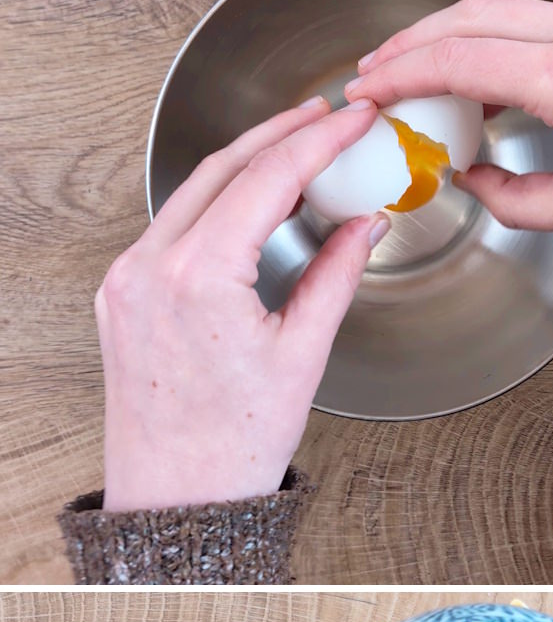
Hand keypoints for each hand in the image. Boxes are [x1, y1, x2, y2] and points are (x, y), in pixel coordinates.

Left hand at [96, 96, 383, 510]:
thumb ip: (335, 276)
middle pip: (223, 167)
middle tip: (326, 116)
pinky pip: (170, 228)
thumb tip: (365, 224)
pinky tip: (247, 205)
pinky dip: (213, 205)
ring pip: (191, 192)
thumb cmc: (230, 450)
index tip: (353, 119)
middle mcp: (148, 268)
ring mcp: (126, 280)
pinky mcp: (119, 295)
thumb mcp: (301, 356)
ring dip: (245, 166)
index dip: (319, 139)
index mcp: (196, 277)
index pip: (268, 176)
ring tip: (295, 153)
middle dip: (279, 134)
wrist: (177, 504)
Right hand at [349, 0, 552, 256]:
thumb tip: (472, 179)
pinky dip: (500, 42)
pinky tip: (485, 79)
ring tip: (419, 77)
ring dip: (454, 39)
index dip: (401, 73)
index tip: (366, 90)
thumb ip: (513, 199)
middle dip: (413, 43)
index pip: (462, 56)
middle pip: (474, 16)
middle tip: (375, 74)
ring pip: (507, 12)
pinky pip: (545, 23)